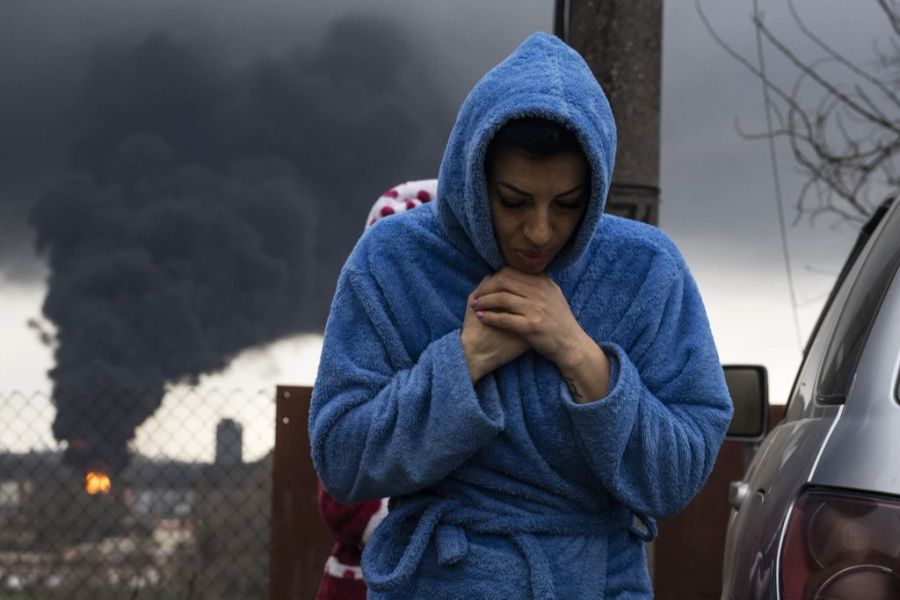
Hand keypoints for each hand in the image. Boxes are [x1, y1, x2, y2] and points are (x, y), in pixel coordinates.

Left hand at [473, 268, 610, 401]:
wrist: (572, 345)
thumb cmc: (559, 322)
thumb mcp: (552, 296)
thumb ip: (535, 285)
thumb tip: (513, 274)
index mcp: (544, 282)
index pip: (511, 272)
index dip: (493, 278)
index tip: (484, 286)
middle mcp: (540, 292)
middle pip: (503, 281)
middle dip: (485, 288)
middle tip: (475, 297)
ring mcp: (536, 309)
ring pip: (501, 298)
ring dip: (484, 302)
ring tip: (475, 307)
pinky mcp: (531, 326)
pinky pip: (503, 318)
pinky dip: (490, 317)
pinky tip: (482, 318)